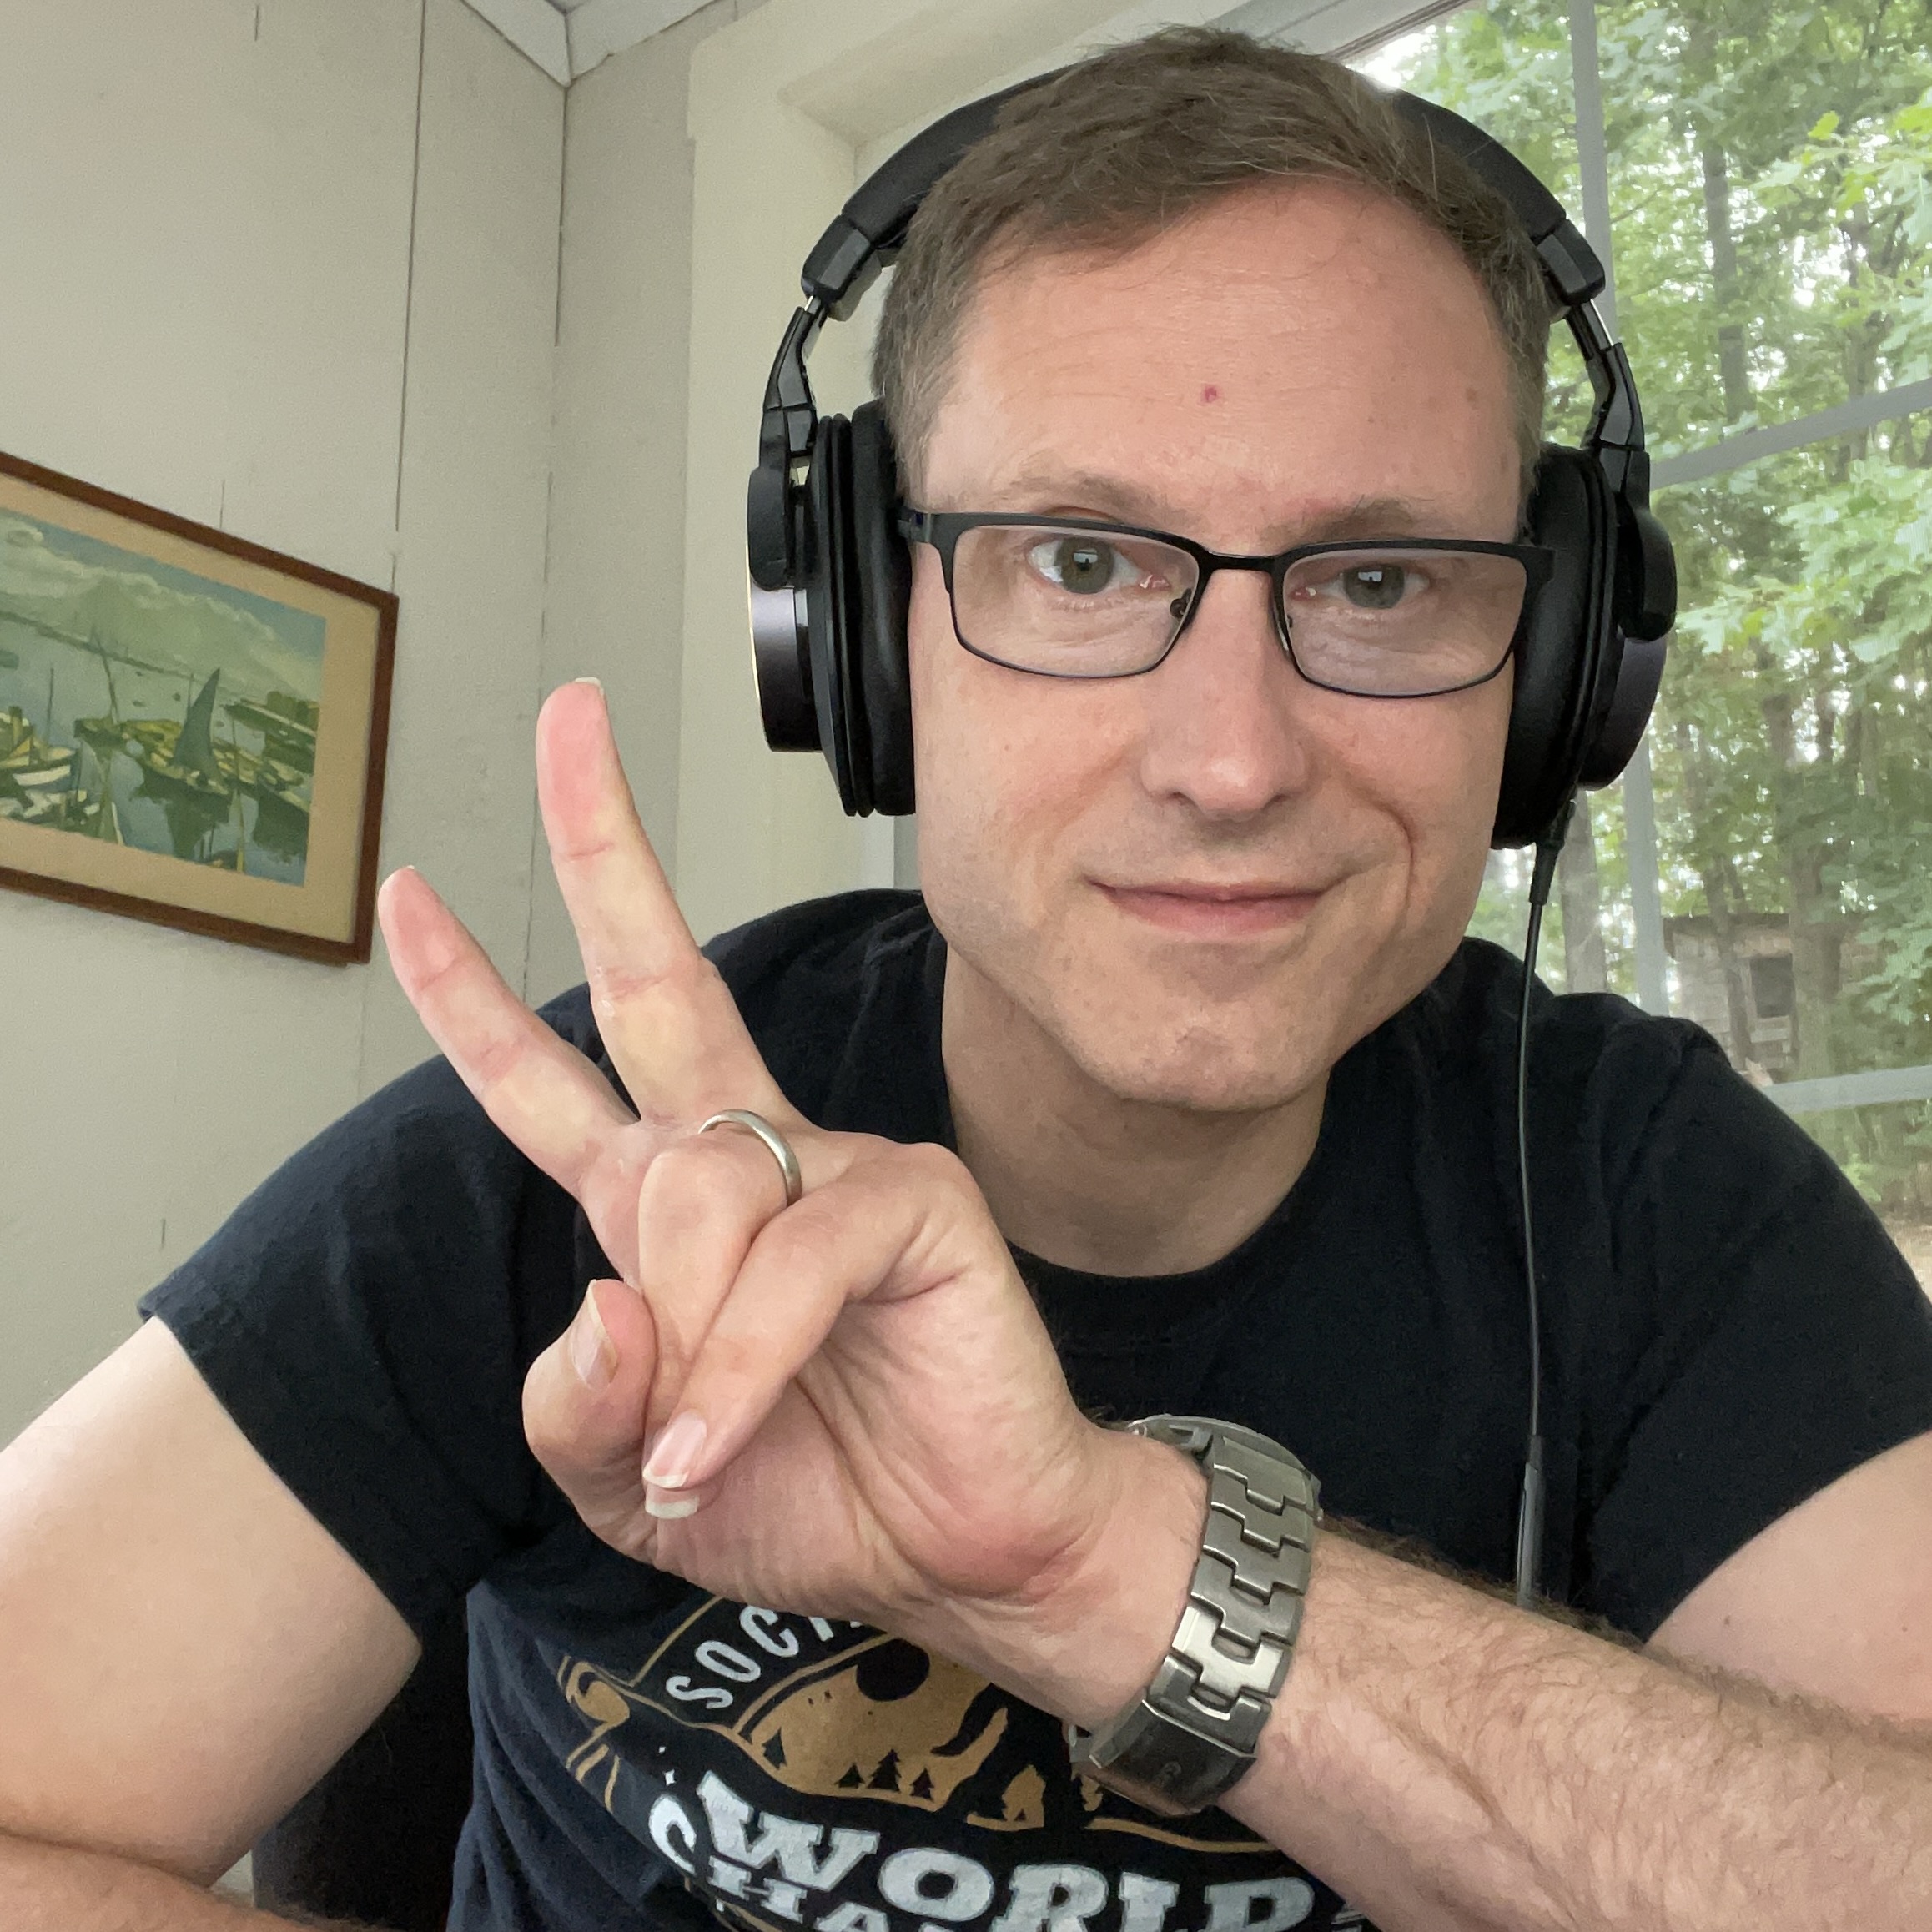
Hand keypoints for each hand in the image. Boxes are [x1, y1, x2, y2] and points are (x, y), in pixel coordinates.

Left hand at [377, 682, 1195, 1712]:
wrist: (967, 1552)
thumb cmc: (814, 1496)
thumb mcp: (627, 1484)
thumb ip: (571, 1404)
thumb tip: (600, 1295)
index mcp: (673, 1206)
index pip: (560, 1078)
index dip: (474, 997)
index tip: (414, 895)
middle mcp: (753, 1157)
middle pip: (657, 983)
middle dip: (604, 846)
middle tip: (569, 713)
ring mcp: (839, 1161)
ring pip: (689, 1185)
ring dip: (671, 1340)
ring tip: (692, 1443)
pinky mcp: (916, 1194)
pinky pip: (787, 1255)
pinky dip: (735, 1368)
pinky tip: (721, 1438)